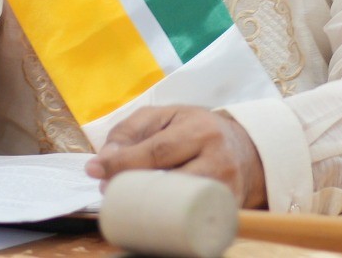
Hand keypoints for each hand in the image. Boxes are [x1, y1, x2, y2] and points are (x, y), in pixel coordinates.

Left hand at [85, 106, 267, 208]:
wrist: (246, 151)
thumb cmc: (196, 131)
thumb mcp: (165, 117)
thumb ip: (130, 130)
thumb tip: (103, 161)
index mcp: (201, 130)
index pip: (157, 151)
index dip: (122, 163)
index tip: (95, 170)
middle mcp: (218, 160)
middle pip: (168, 181)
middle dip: (132, 188)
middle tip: (108, 191)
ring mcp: (225, 190)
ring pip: (180, 206)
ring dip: (148, 209)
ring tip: (127, 204)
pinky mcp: (227, 213)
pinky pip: (193, 222)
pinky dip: (168, 224)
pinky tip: (151, 220)